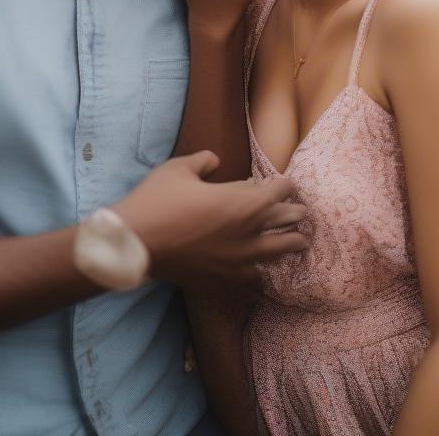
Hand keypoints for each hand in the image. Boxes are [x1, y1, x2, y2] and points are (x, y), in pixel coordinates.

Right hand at [115, 151, 306, 285]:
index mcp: (242, 203)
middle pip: (285, 225)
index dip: (285, 186)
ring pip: (275, 255)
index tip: (287, 184)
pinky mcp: (222, 279)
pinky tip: (263, 271)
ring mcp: (236, 260)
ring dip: (289, 246)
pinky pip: (252, 278)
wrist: (136, 243)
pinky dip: (262, 271)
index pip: (278, 192)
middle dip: (295, 216)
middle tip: (303, 213)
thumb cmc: (158, 200)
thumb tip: (214, 159)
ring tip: (299, 243)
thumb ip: (202, 161)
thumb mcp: (179, 168)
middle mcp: (247, 233)